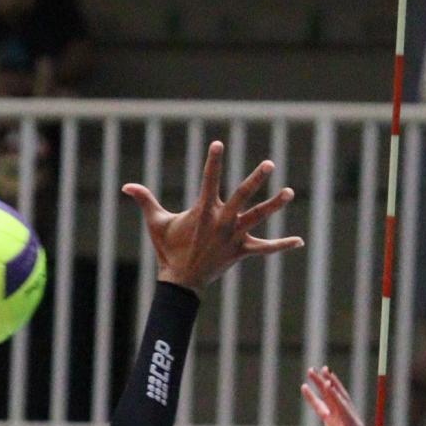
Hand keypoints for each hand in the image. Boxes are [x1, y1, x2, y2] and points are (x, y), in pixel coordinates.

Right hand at [122, 139, 301, 290]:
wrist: (181, 281)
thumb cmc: (169, 249)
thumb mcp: (156, 223)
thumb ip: (145, 200)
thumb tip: (126, 186)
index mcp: (203, 211)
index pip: (209, 179)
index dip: (213, 161)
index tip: (218, 143)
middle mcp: (222, 221)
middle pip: (242, 196)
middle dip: (256, 179)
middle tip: (269, 164)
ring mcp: (234, 236)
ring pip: (258, 217)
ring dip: (274, 205)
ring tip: (289, 192)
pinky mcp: (241, 251)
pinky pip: (265, 248)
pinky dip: (282, 245)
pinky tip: (299, 241)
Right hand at [300, 366, 368, 425]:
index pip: (343, 406)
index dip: (334, 395)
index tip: (326, 382)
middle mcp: (349, 420)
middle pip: (338, 397)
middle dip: (329, 382)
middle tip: (320, 368)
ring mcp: (341, 422)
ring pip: (330, 399)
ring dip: (322, 385)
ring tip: (313, 371)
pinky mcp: (333, 425)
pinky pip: (322, 408)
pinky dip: (314, 398)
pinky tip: (305, 388)